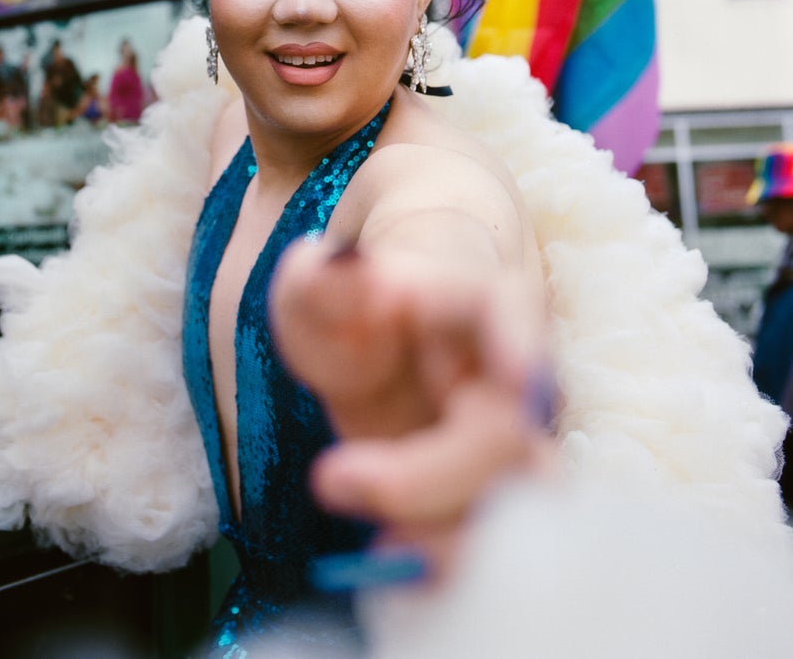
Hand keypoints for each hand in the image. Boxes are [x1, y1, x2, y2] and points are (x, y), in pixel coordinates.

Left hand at [269, 234, 554, 574]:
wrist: (381, 343)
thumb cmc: (354, 303)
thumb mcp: (317, 286)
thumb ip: (319, 280)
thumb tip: (327, 267)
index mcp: (478, 303)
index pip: (511, 309)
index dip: (523, 344)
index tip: (524, 382)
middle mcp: (515, 375)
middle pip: (507, 438)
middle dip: (422, 478)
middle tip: (327, 479)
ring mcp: (514, 444)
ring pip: (517, 509)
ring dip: (441, 541)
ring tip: (372, 547)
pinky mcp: (495, 499)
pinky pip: (497, 552)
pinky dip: (447, 573)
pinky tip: (391, 569)